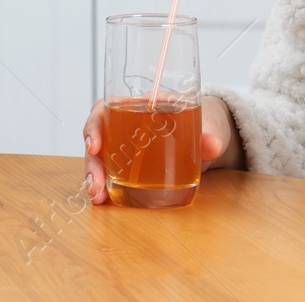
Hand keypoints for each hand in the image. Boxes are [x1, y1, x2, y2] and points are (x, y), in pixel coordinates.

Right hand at [81, 95, 244, 205]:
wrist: (208, 135)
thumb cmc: (201, 120)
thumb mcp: (206, 124)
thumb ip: (209, 134)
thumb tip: (212, 144)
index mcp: (139, 105)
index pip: (105, 108)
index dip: (94, 125)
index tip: (94, 145)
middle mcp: (126, 124)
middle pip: (98, 138)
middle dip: (92, 162)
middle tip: (95, 184)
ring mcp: (127, 147)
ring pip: (100, 159)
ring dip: (94, 177)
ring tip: (97, 196)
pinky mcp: (131, 166)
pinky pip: (111, 174)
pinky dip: (105, 186)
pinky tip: (103, 200)